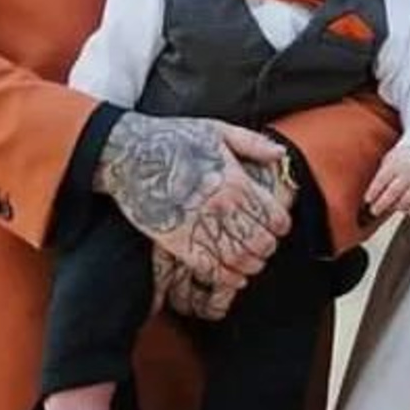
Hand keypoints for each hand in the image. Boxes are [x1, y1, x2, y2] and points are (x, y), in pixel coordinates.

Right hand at [97, 115, 293, 312]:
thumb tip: (280, 155)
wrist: (130, 154)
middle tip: (264, 245)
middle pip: (262, 243)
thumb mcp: (217, 130)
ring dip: (251, 265)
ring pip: (241, 260)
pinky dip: (229, 278)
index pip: (275, 218)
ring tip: (251, 261)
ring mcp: (201, 227)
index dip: (280, 226)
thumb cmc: (173, 139)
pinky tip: (233, 275)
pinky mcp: (179, 243)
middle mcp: (223, 208)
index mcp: (236, 182)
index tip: (276, 226)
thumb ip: (253, 143)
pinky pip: (213, 271)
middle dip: (268, 247)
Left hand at [364, 143, 409, 221]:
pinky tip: (404, 209)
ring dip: (395, 207)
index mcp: (396, 164)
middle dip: (381, 205)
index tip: (367, 200)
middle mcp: (409, 173)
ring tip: (389, 208)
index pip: (381, 180)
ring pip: (406, 202)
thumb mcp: (388, 160)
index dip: (373, 192)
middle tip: (374, 211)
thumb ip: (378, 174)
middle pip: (393, 193)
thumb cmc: (399, 161)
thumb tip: (365, 195)